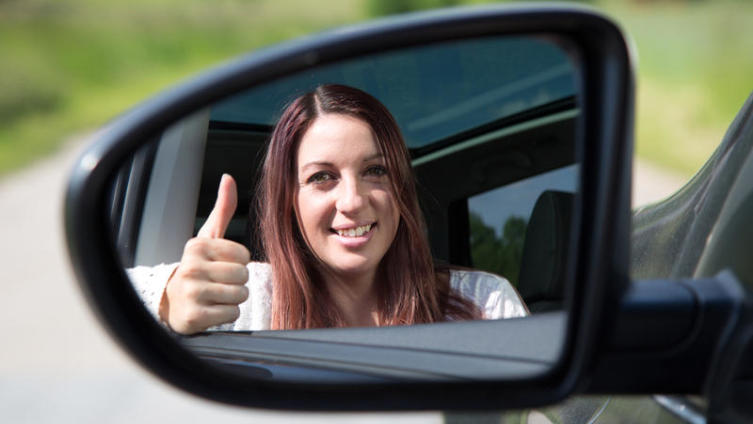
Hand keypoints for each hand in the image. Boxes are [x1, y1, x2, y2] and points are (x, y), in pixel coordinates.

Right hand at [160, 174, 250, 333]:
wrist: (171, 303)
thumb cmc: (197, 267)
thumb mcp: (207, 238)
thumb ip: (222, 209)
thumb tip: (229, 178)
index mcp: (197, 246)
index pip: (243, 255)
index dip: (238, 262)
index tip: (222, 265)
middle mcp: (191, 268)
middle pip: (243, 276)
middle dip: (237, 282)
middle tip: (219, 283)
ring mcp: (192, 293)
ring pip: (239, 295)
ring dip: (234, 299)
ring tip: (216, 296)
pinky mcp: (195, 317)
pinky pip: (232, 315)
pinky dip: (227, 315)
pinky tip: (212, 309)